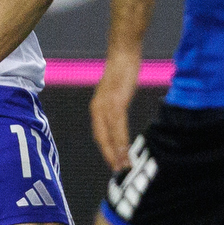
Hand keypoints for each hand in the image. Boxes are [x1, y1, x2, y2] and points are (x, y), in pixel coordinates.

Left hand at [91, 52, 140, 172]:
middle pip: (102, 138)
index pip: (99, 134)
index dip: (105, 150)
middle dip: (109, 156)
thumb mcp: (116, 92)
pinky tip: (126, 149)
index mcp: (97, 108)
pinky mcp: (116, 101)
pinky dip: (121, 139)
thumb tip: (119, 118)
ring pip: (110, 134)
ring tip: (123, 165)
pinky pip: (118, 125)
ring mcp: (106, 105)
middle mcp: (98, 108)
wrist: (123, 53)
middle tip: (117, 171)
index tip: (112, 164)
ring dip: (117, 152)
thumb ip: (116, 106)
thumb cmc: (122, 71)